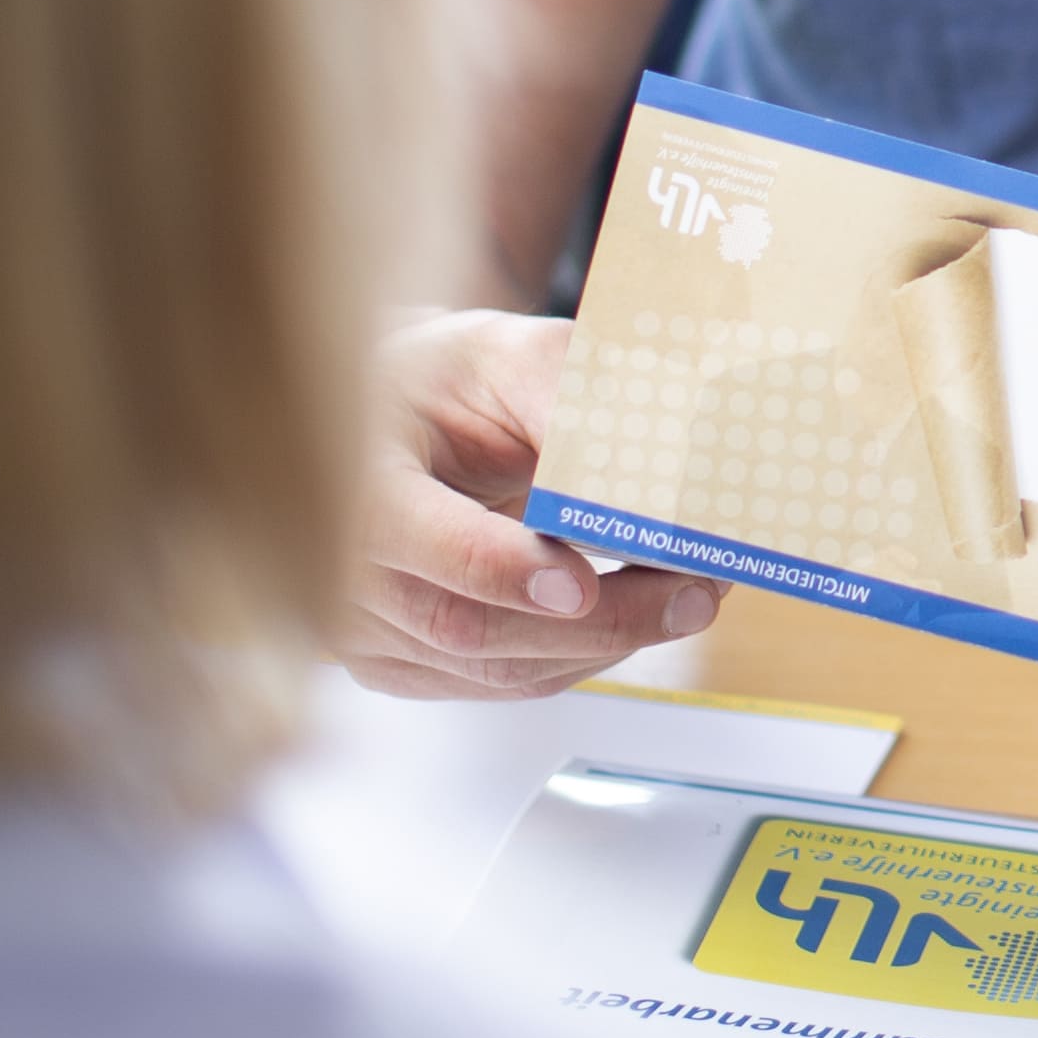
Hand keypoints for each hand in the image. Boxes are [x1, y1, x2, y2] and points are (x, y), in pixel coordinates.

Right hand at [334, 310, 724, 698]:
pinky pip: (508, 681)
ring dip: (609, 642)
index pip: (413, 539)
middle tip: (695, 592)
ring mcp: (366, 631)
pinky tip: (639, 618)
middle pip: (470, 624)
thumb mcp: (500, 356)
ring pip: (500, 666)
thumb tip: (653, 444)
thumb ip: (563, 390)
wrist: (388, 425)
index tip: (580, 584)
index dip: (499, 569)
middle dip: (600, 619)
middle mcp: (342, 571)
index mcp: (351, 479)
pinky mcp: (404, 666)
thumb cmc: (439, 385)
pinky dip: (585, 655)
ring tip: (691, 597)